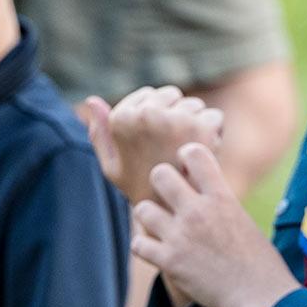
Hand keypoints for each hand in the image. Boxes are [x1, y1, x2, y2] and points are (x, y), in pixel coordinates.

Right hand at [78, 87, 223, 205]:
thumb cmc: (140, 188)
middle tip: (173, 147)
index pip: (149, 95)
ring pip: (194, 105)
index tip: (157, 142)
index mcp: (122, 118)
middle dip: (175, 115)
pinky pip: (214, 116)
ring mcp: (175, 120)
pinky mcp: (201, 127)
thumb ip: (100, 133)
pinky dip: (214, 133)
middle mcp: (146, 114)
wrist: (172, 211)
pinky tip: (205, 152)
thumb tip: (91, 100)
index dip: (157, 117)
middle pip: (172, 95)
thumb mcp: (112, 165)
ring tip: (187, 151)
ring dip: (195, 123)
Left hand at [131, 143, 299, 306]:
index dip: (186, 156)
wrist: (260, 298)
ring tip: (161, 226)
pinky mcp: (169, 262)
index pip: (193, 153)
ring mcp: (180, 236)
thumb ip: (219, 203)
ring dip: (149, 217)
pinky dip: (144, 247)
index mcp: (221, 197)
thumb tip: (202, 192)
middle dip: (161, 183)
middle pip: (159, 174)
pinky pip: (138, 244)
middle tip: (169, 197)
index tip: (187, 168)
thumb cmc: (260, 263)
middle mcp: (198, 212)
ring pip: (141, 208)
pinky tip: (156, 250)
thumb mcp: (243, 221)